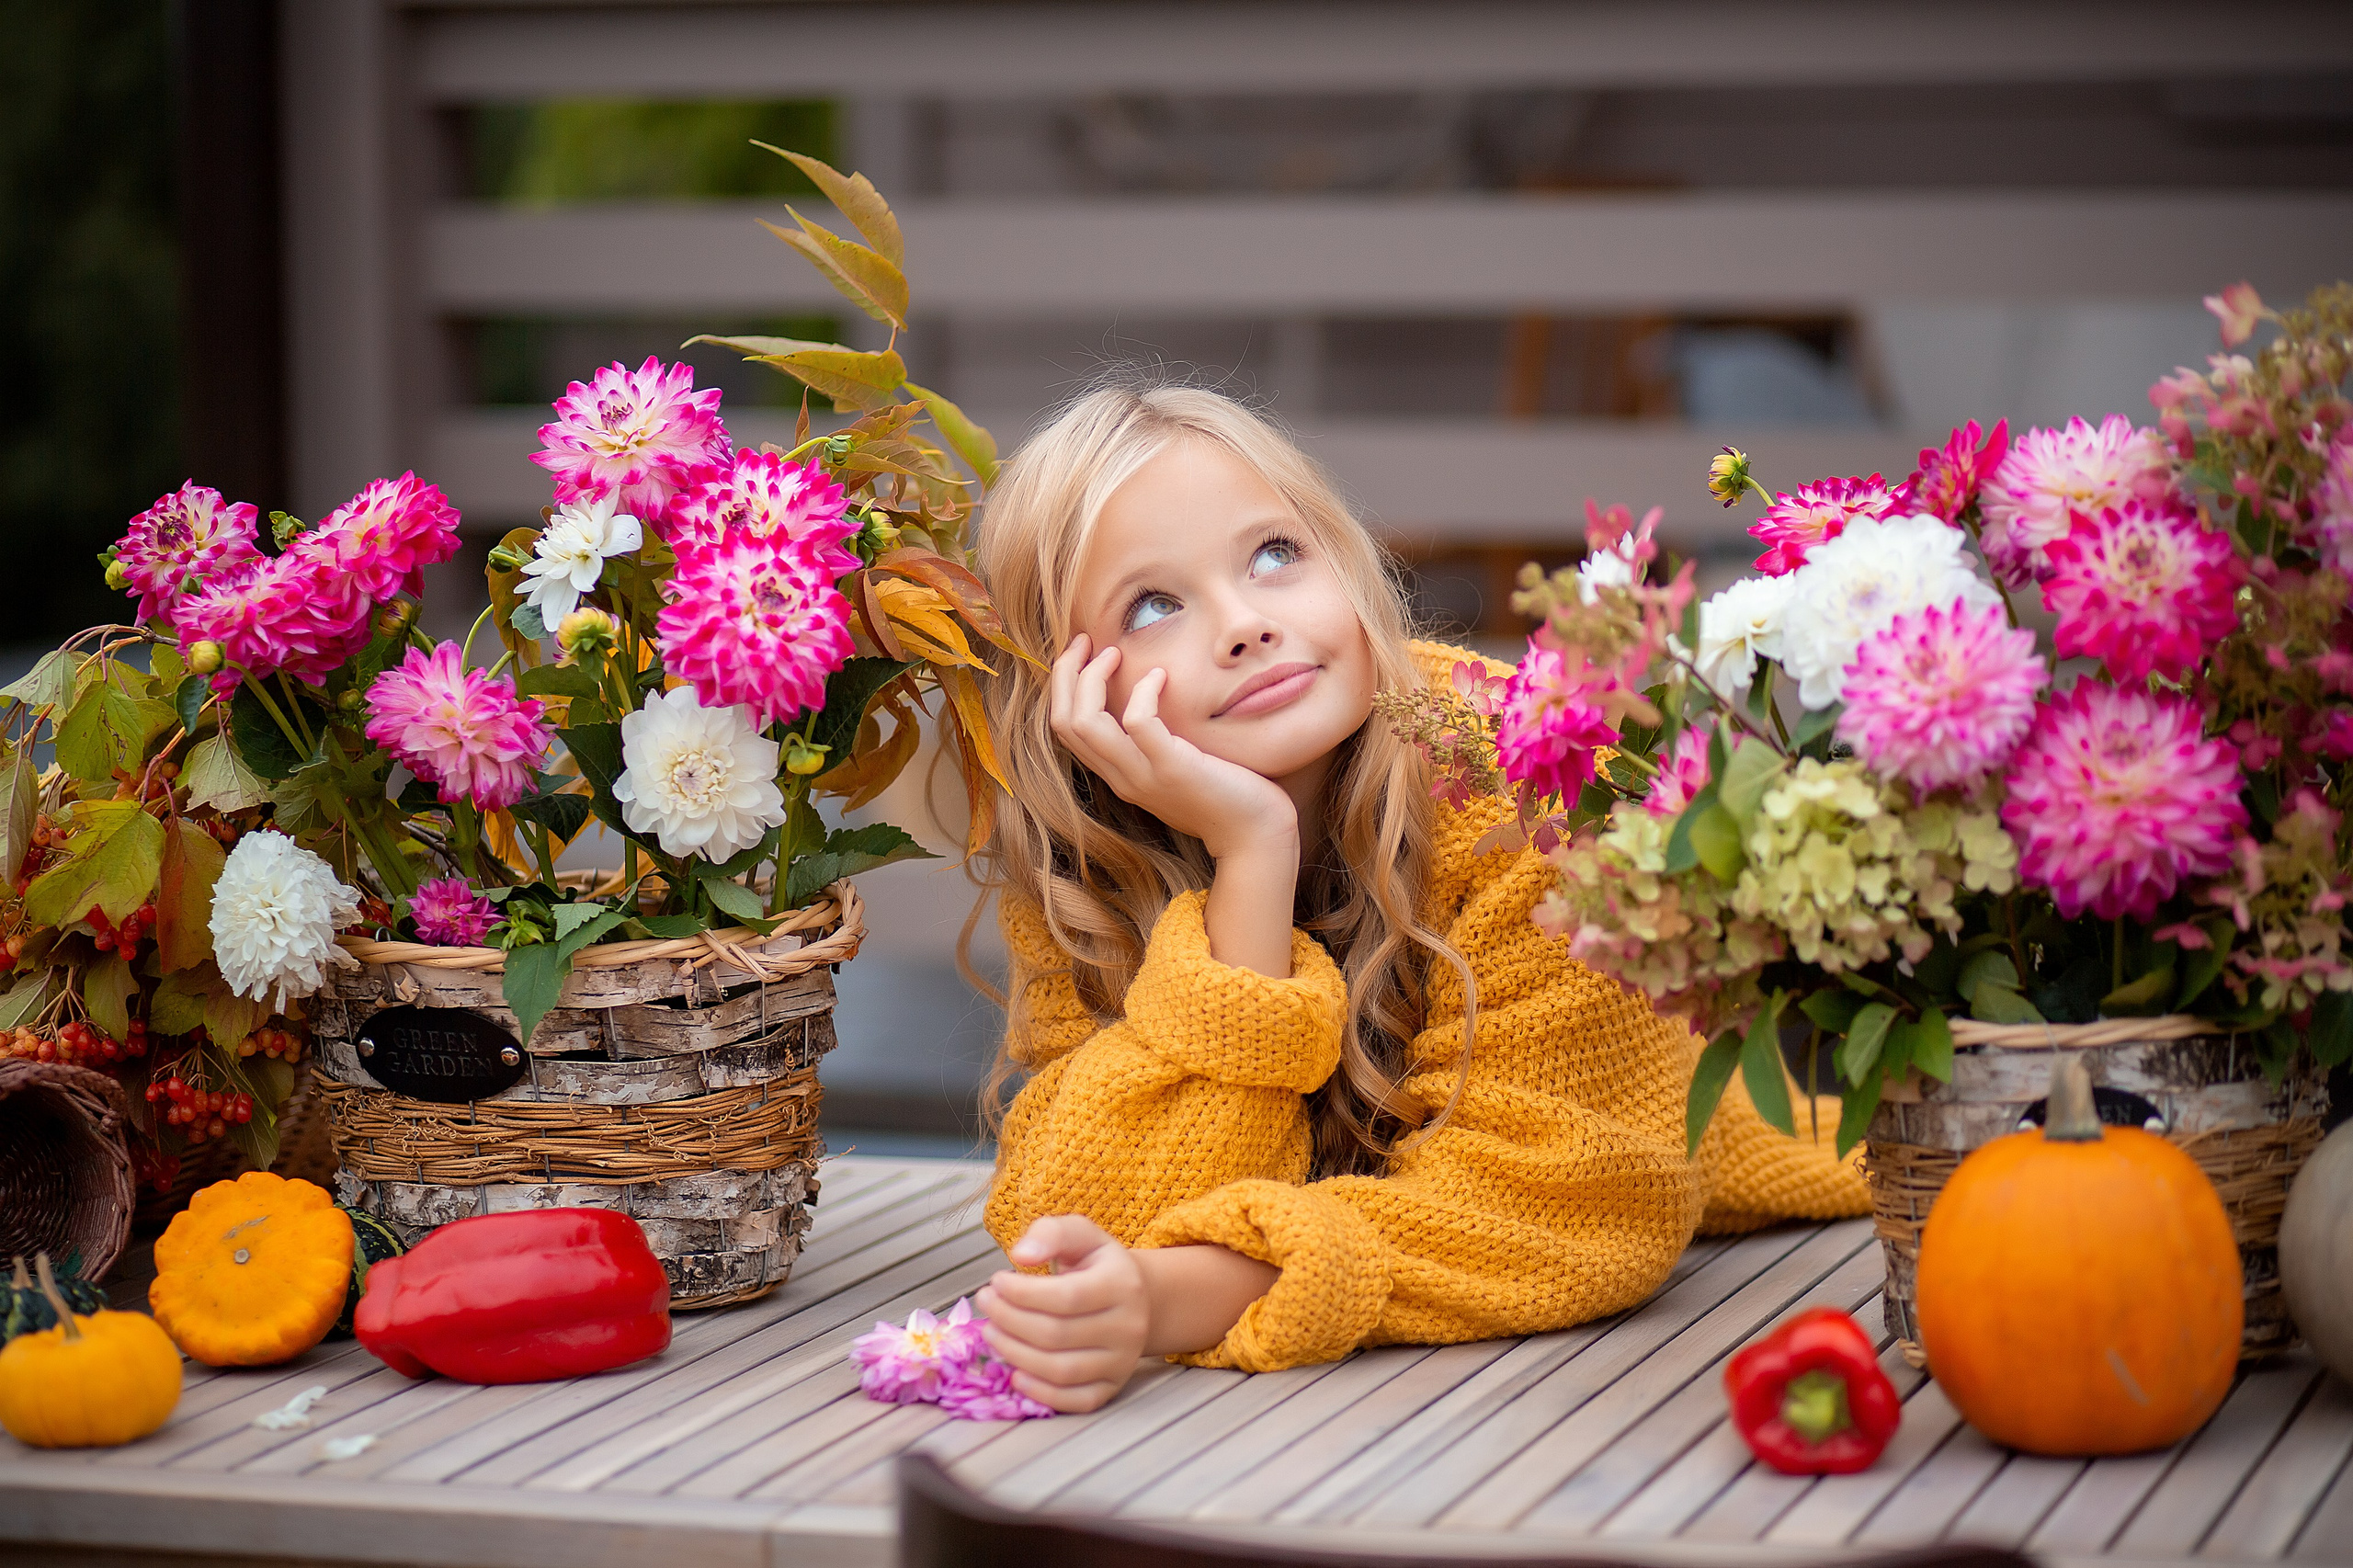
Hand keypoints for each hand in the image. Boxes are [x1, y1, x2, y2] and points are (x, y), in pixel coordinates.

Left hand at [978, 1216, 1284, 1413]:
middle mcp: (1128, 1327)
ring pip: (1060, 1370)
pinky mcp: (1111, 1388)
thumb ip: (1051, 1233)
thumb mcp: (1080, 1235)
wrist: (1136, 1301)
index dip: (1022, 1293)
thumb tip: (1020, 1255)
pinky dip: (1040, 1392)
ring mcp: (1121, 1362)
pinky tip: (1015, 1373)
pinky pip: (1074, 1401)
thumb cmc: (1097, 1266)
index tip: (995, 1282)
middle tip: (986, 1305)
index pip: (1066, 1297)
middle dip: (1009, 1320)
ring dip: (1015, 1354)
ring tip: (991, 1333)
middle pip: (1056, 1334)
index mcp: (1122, 1284)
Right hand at [1049, 636, 1296, 861]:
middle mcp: (1122, 778)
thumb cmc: (1228, 796)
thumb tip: (1156, 695)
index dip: (1064, 686)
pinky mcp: (1172, 769)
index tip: (1083, 653)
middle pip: (1064, 722)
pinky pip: (1138, 721)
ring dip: (1092, 677)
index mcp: (1119, 775)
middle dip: (1066, 673)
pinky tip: (1162, 676)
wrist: (1256, 837)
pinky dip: (1143, 691)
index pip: (1066, 730)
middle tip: (1083, 640)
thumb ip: (1159, 742)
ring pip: (1085, 722)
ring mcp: (1143, 776)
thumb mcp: (1180, 766)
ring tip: (1114, 653)